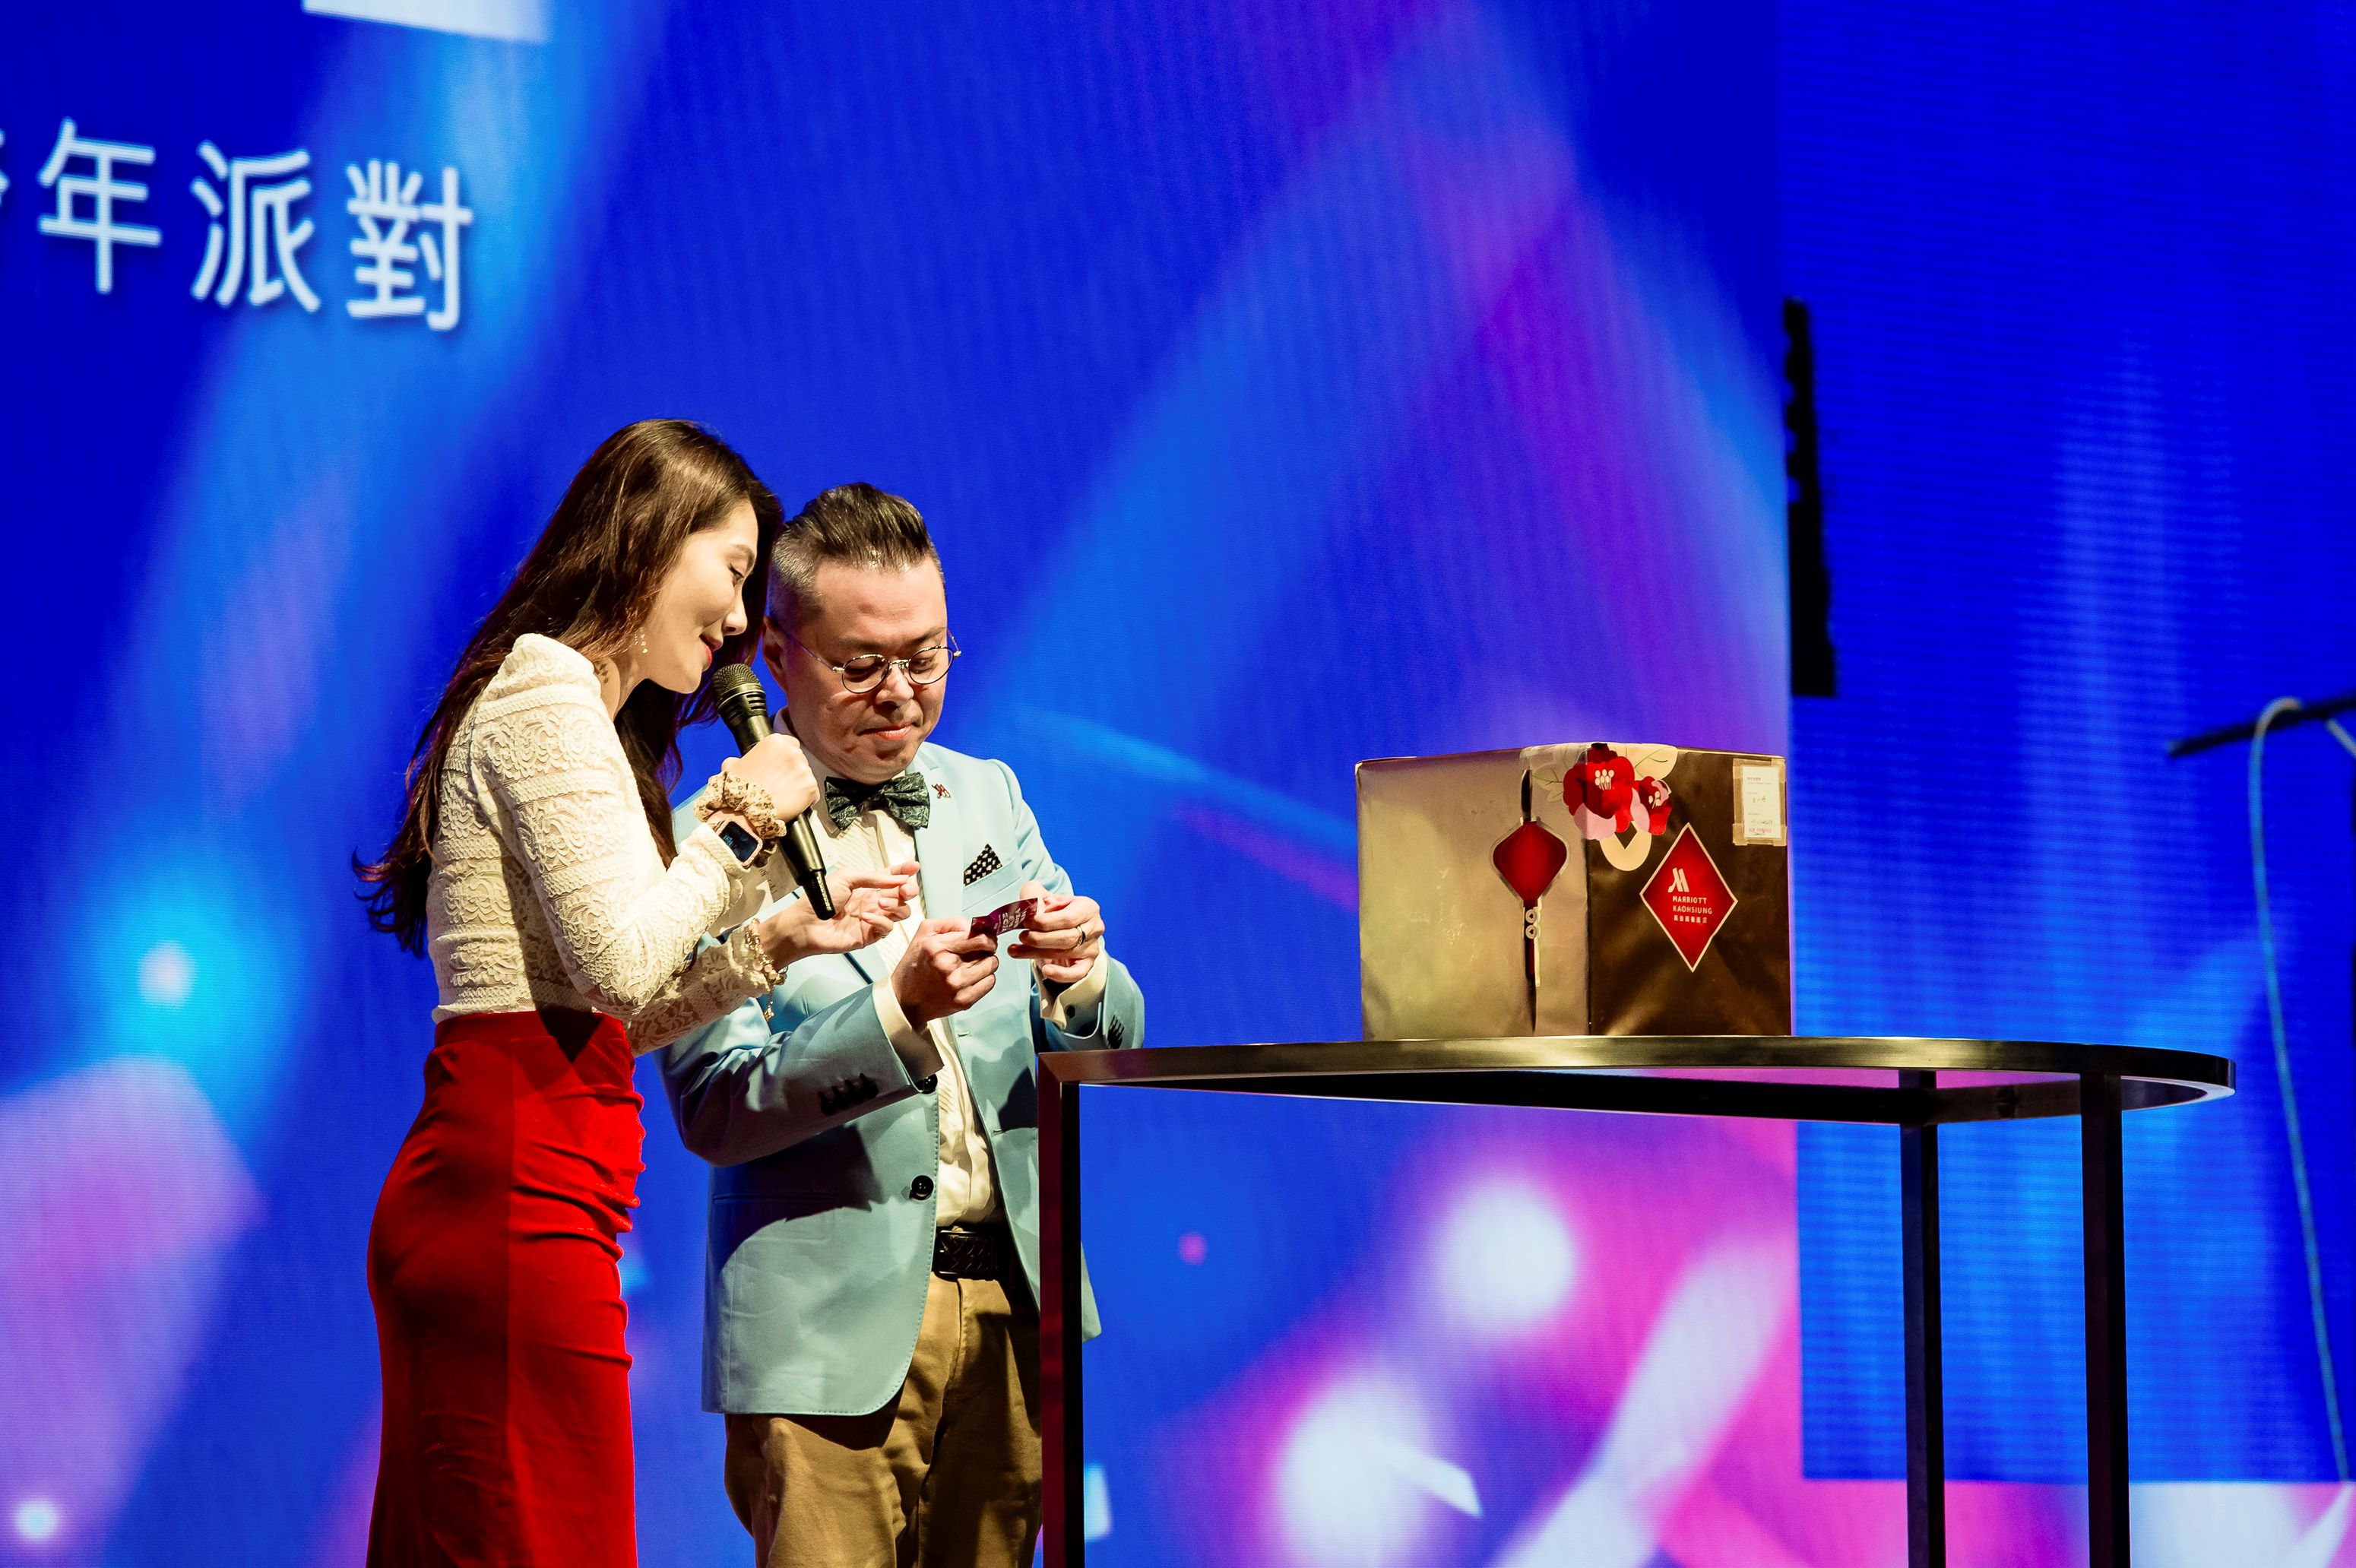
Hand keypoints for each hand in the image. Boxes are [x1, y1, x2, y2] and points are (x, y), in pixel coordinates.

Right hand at [722, 732, 817, 820]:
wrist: (746, 813)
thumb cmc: (737, 790)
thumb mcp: (731, 766)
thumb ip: (741, 759)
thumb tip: (740, 762)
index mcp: (775, 742)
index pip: (789, 743)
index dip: (784, 757)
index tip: (780, 766)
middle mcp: (793, 753)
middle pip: (799, 759)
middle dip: (792, 770)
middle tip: (780, 782)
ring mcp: (804, 770)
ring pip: (806, 775)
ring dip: (799, 784)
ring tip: (785, 795)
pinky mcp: (811, 787)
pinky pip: (813, 792)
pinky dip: (806, 798)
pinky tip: (793, 804)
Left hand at [756, 864, 914, 964]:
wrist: (806, 924)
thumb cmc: (820, 899)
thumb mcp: (846, 878)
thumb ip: (873, 877)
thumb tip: (896, 877)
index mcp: (867, 885)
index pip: (892, 876)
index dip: (904, 871)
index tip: (914, 867)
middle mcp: (873, 901)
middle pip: (902, 895)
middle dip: (908, 890)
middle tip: (904, 889)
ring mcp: (874, 918)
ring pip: (901, 912)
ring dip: (896, 905)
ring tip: (881, 903)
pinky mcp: (871, 935)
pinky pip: (888, 927)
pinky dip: (881, 921)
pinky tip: (866, 917)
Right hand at [892, 917, 999, 1029]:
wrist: (904, 999)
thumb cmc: (915, 965)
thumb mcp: (924, 933)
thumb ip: (952, 923)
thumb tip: (976, 926)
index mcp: (937, 947)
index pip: (979, 938)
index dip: (988, 936)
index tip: (987, 937)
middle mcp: (947, 966)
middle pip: (988, 952)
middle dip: (988, 948)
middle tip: (980, 950)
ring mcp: (956, 985)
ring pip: (991, 966)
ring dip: (986, 963)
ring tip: (973, 964)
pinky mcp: (963, 1001)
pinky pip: (990, 983)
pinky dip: (985, 978)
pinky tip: (972, 977)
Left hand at [1009, 881, 1102, 987]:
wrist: (1059, 926)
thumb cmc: (1052, 911)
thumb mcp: (1042, 897)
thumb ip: (1035, 896)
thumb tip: (1030, 909)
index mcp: (1087, 907)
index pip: (1068, 918)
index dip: (1045, 922)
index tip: (1027, 922)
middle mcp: (1094, 927)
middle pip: (1067, 937)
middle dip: (1040, 939)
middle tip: (1021, 936)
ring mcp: (1092, 947)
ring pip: (1065, 953)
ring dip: (1037, 953)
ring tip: (1016, 950)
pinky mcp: (1087, 964)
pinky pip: (1077, 973)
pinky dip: (1061, 974)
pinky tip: (1046, 970)